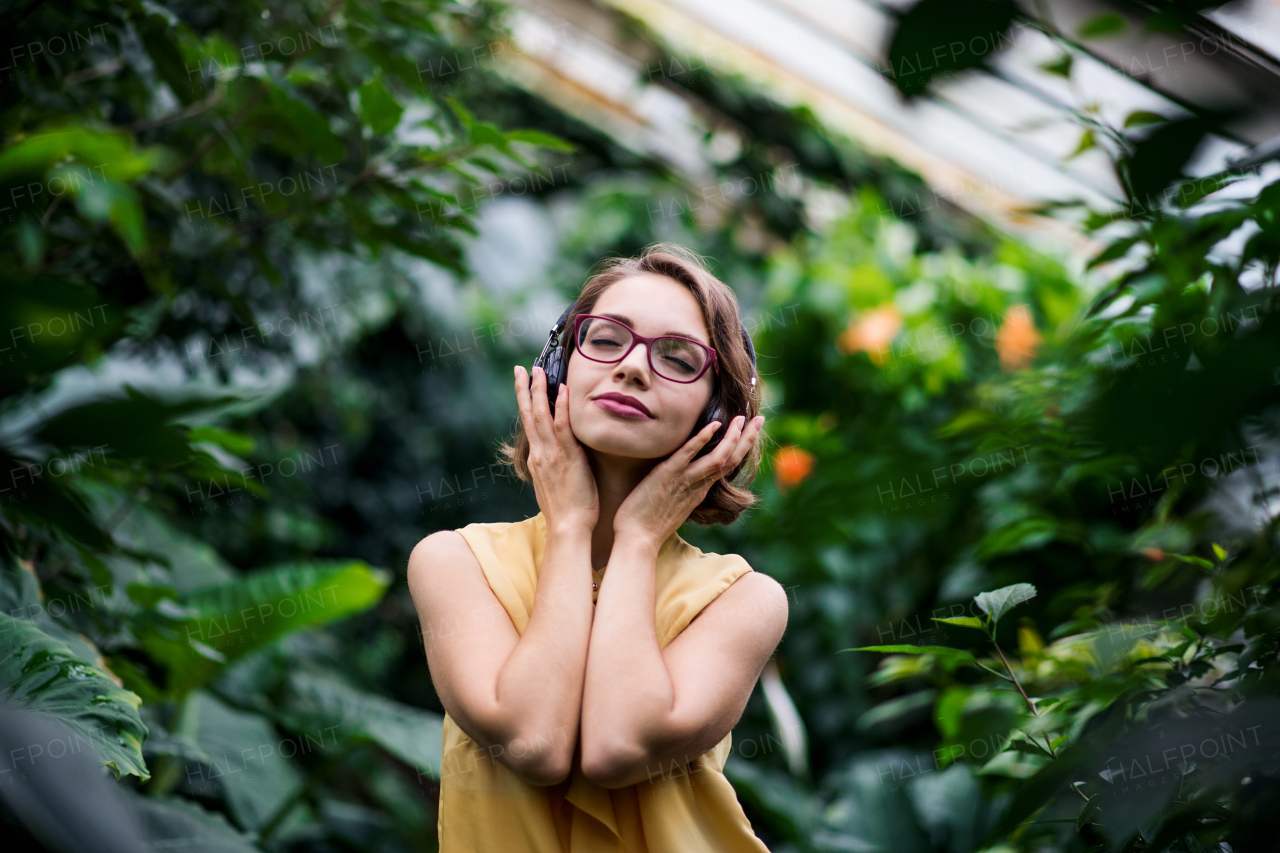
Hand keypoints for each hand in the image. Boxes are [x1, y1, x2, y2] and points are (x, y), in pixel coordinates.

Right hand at [514, 365, 598, 532]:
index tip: (525, 385)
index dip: (526, 404)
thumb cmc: (568, 512)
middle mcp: (540, 454)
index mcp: (537, 460)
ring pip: (540, 416)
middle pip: (528, 415)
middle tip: (520, 368)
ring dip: (538, 391)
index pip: (530, 426)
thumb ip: (555, 469)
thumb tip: (559, 461)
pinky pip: (562, 428)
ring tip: (536, 370)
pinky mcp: (567, 458)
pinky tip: (562, 390)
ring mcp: (551, 455)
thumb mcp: (556, 486)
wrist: (569, 529)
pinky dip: (561, 407)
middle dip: (524, 390)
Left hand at [613, 414, 764, 548]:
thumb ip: (680, 493)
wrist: (637, 541)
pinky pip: (688, 455)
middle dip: (747, 439)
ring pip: (717, 458)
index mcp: (699, 491)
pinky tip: (714, 424)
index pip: (726, 466)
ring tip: (743, 418)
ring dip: (732, 437)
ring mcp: (684, 480)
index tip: (748, 433)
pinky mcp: (667, 475)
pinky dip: (702, 439)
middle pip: (730, 461)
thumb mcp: (671, 507)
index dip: (739, 449)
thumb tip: (679, 485)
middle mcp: (697, 486)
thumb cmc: (648, 527)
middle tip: (759, 420)